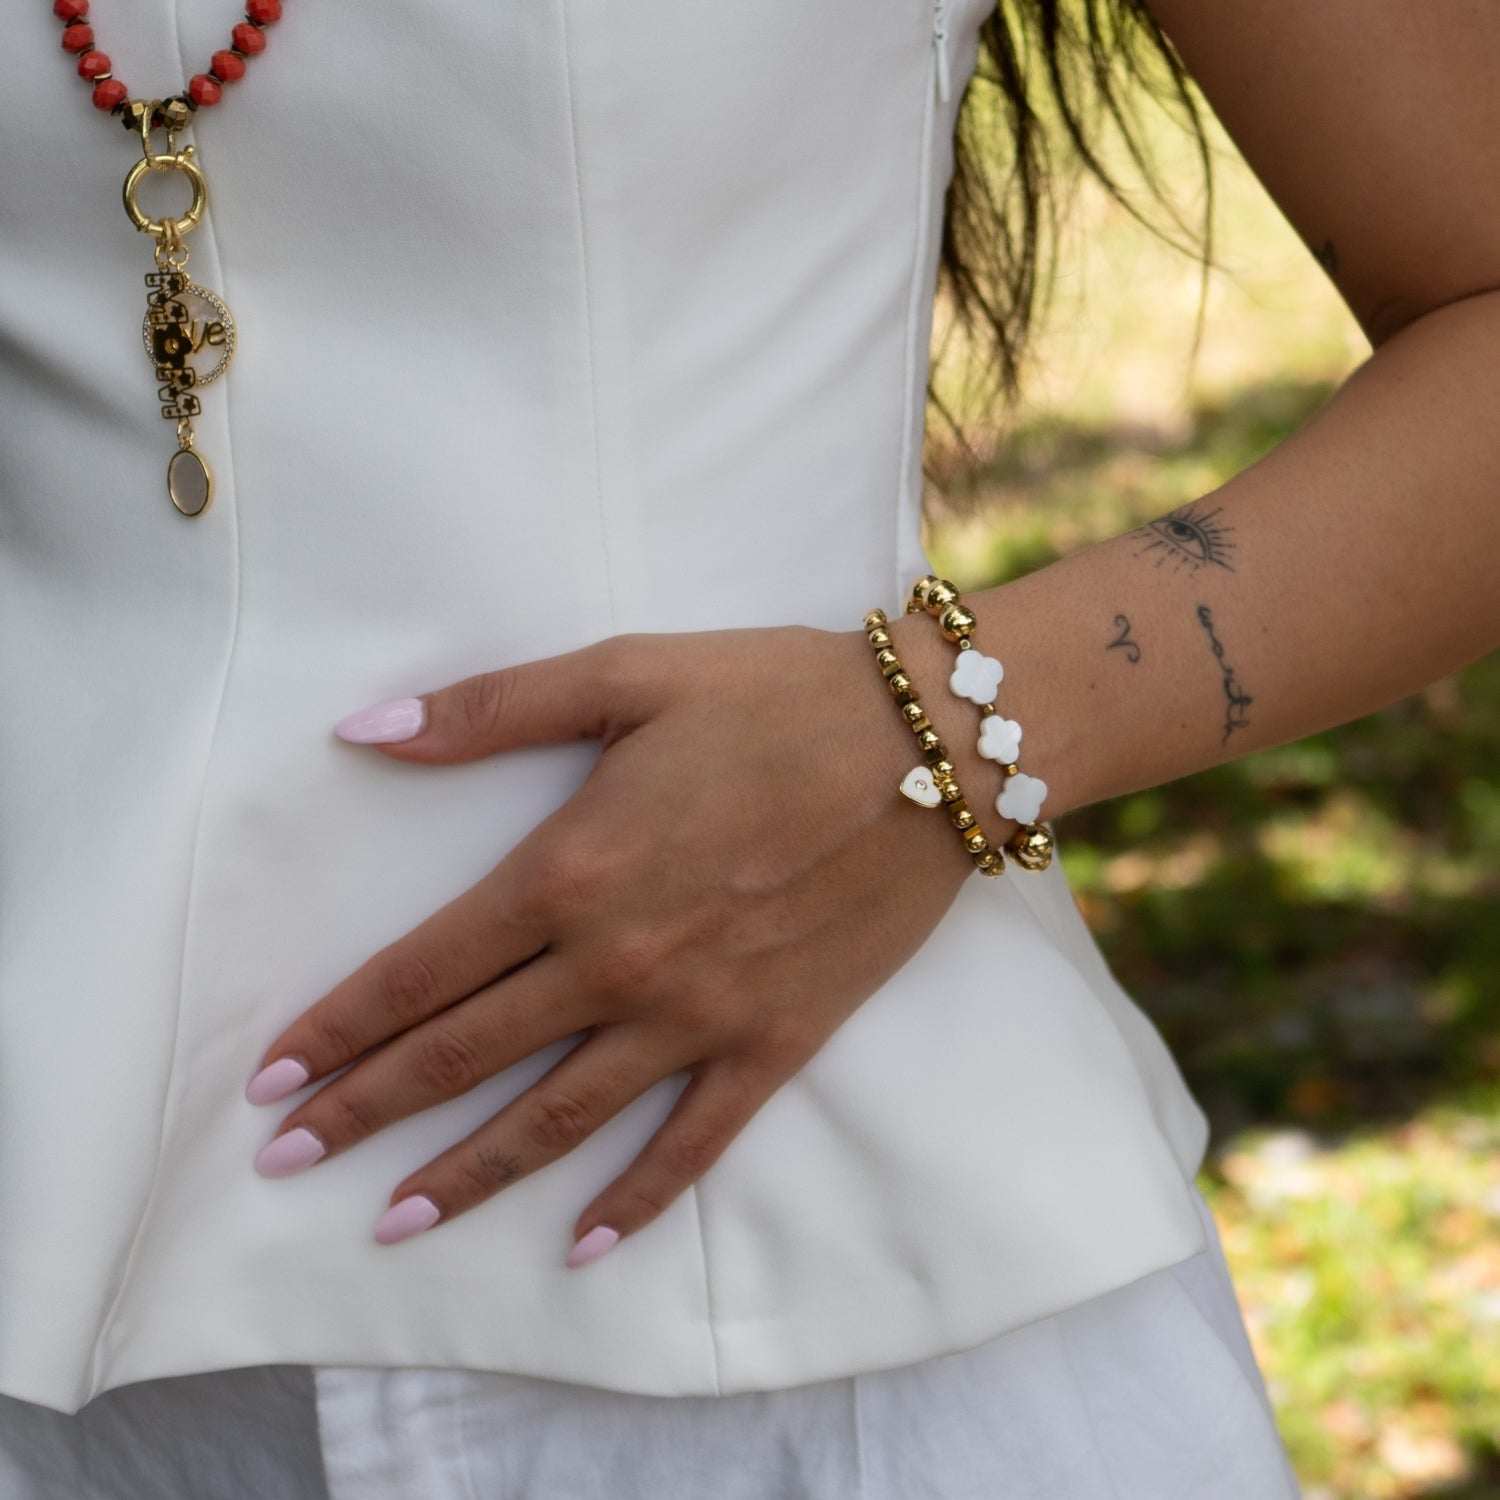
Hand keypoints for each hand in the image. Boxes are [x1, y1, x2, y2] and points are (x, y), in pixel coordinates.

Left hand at [245, 616, 997, 1265]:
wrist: (930, 745)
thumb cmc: (773, 696)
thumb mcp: (626, 674)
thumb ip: (491, 709)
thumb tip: (366, 732)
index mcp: (571, 870)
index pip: (424, 971)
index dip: (342, 1026)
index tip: (275, 1077)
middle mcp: (619, 963)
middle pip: (468, 1055)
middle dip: (369, 1110)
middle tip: (288, 1160)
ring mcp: (698, 1016)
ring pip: (559, 1118)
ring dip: (468, 1173)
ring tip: (392, 1220)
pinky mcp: (774, 1043)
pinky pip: (694, 1145)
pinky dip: (637, 1201)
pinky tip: (583, 1246)